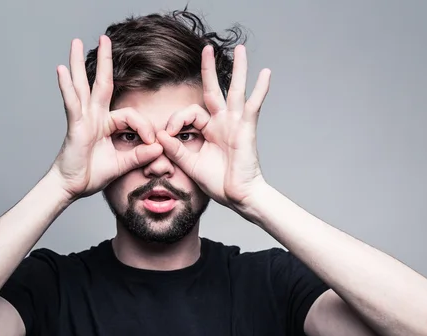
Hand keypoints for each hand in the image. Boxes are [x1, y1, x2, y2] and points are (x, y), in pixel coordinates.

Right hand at [49, 36, 162, 200]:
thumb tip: (159, 148)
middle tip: (104, 39)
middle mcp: (93, 117)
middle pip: (101, 83)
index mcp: (106, 124)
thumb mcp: (122, 163)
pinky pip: (72, 103)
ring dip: (80, 63)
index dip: (144, 127)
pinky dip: (67, 87)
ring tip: (77, 42)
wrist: (72, 187)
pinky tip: (62, 70)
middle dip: (104, 61)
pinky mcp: (74, 125)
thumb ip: (140, 155)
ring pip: (83, 86)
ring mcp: (82, 119)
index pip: (130, 115)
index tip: (151, 143)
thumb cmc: (92, 174)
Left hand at [156, 44, 269, 208]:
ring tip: (241, 48)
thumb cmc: (217, 182)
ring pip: (235, 90)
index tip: (167, 136)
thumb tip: (160, 134)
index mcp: (208, 130)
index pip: (189, 113)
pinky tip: (266, 73)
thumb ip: (174, 149)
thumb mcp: (189, 164)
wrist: (237, 196)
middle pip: (214, 90)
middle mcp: (222, 122)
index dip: (175, 121)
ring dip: (238, 68)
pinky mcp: (246, 128)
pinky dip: (260, 89)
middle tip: (206, 48)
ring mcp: (235, 123)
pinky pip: (253, 105)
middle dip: (209, 69)